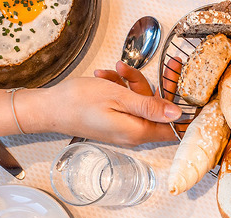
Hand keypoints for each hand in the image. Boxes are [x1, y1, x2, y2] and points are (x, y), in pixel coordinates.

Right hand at [22, 61, 180, 145]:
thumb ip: (150, 107)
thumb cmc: (79, 103)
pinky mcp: (116, 123)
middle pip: (156, 109)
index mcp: (139, 131)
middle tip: (129, 69)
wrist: (49, 108)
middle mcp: (135, 134)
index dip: (180, 105)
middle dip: (145, 85)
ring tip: (112, 71)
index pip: (174, 127)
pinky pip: (128, 105)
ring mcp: (125, 129)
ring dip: (129, 83)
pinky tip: (106, 78)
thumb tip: (177, 114)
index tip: (179, 83)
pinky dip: (120, 89)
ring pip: (141, 103)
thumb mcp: (119, 97)